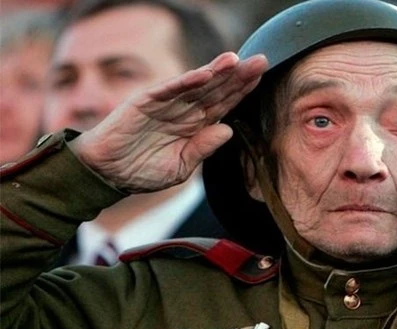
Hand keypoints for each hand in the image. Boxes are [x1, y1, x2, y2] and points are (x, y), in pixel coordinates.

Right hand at [70, 52, 267, 192]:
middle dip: (238, 76)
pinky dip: (186, 81)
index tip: (263, 77)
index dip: (242, 91)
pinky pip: (169, 89)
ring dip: (216, 72)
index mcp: (195, 125)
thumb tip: (228, 131)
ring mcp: (166, 103)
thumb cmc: (142, 170)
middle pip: (216, 89)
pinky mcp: (146, 101)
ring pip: (196, 84)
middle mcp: (184, 110)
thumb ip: (202, 149)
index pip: (224, 104)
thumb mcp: (180, 166)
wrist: (107, 173)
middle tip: (262, 60)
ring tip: (237, 60)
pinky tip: (205, 74)